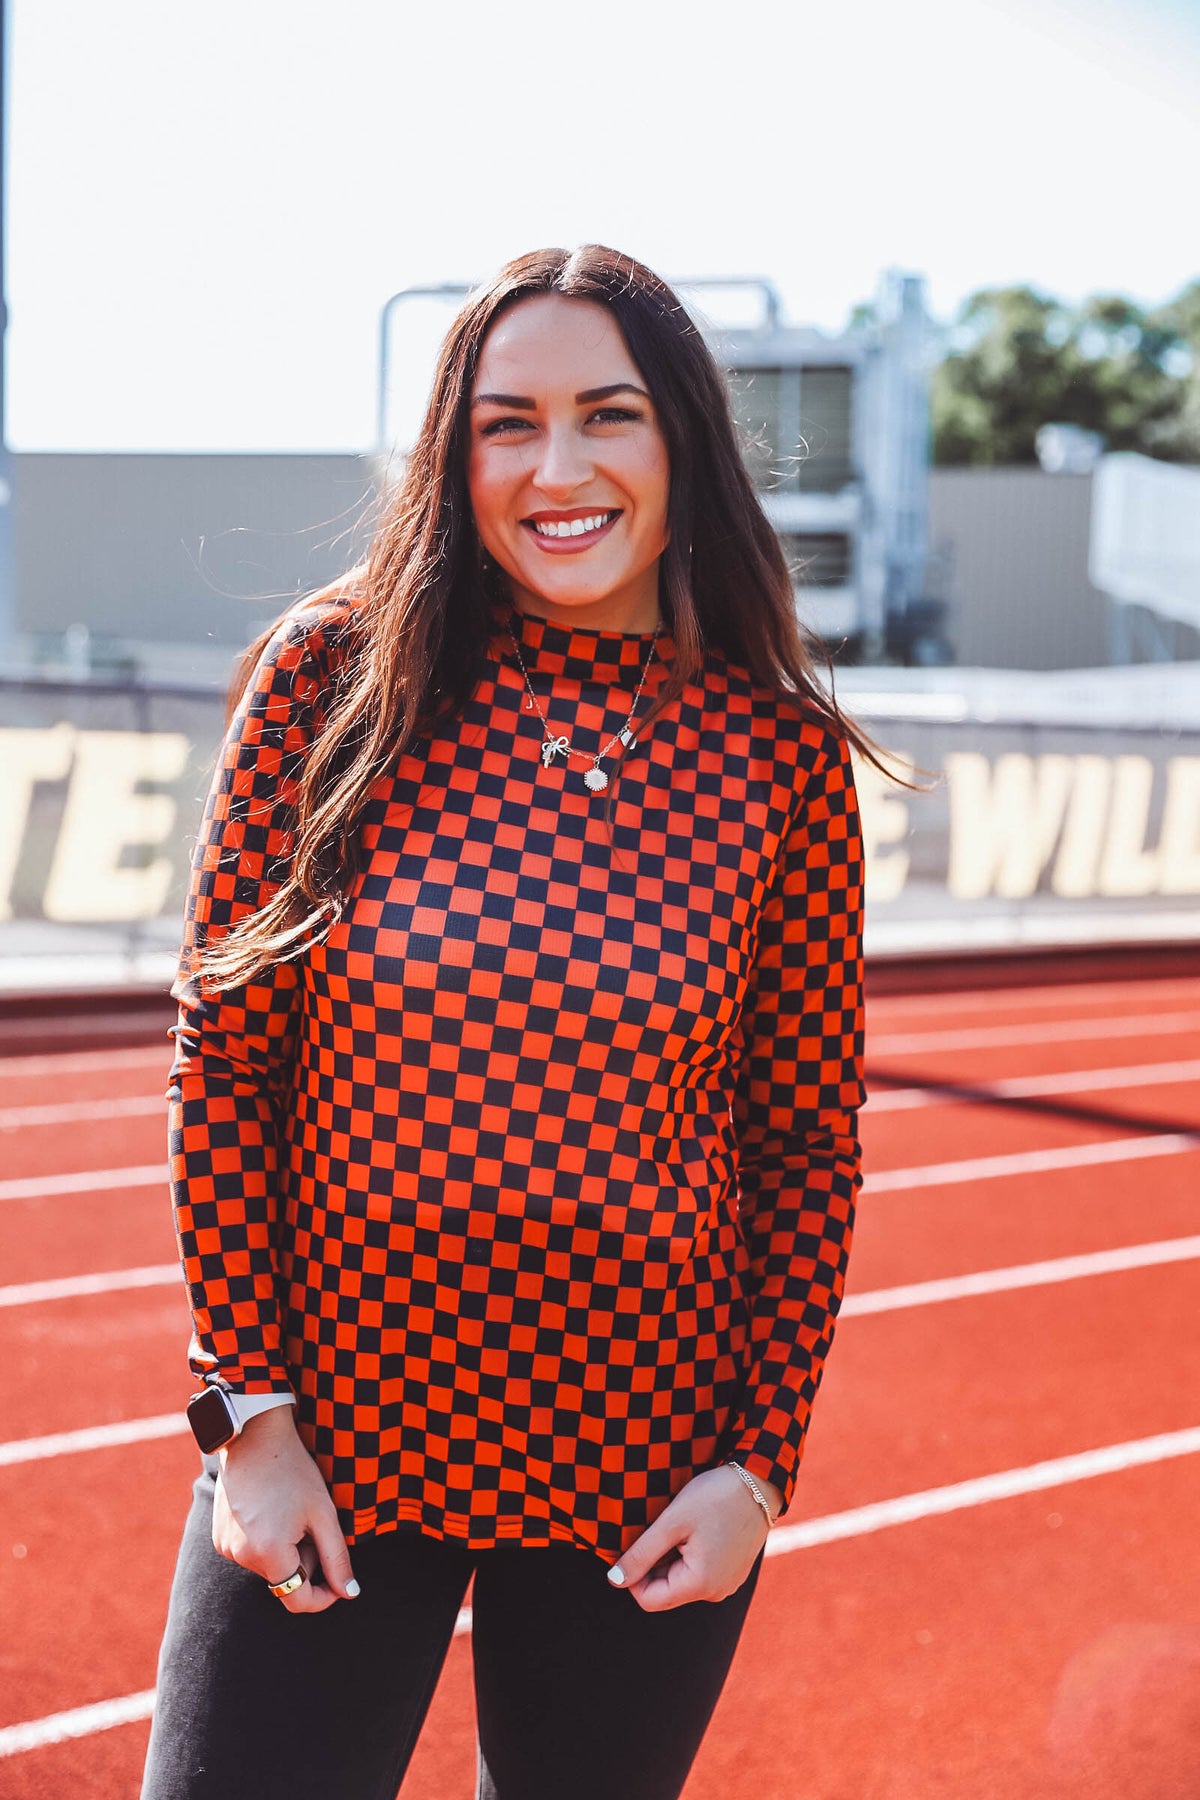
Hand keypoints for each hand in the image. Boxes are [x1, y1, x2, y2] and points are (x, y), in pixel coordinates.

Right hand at [211, 1406, 359, 1613]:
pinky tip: (272, 1510)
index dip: (323, 1598)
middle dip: (305, 1561)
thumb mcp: (323, 1514)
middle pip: (284, 1579)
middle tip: (313, 1525)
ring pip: (268, 1565)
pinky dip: (266, 1541)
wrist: (254, 1436)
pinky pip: (250, 1552)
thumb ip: (337, 1558)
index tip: (340, 1585)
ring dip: (286, 1550)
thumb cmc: (294, 1471)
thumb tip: (349, 1594)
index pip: (297, 1600)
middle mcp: (240, 1556)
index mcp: (268, 1553)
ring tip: (291, 1513)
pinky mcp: (218, 1536)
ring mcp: (225, 1547)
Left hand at [608, 1464, 781, 1612]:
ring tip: (681, 1525)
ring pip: (682, 1580)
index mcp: (701, 1585)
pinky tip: (695, 1528)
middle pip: (666, 1591)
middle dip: (654, 1564)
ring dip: (671, 1557)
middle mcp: (716, 1592)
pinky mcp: (733, 1572)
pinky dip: (689, 1555)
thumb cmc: (715, 1497)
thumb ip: (641, 1554)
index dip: (632, 1576)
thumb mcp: (672, 1522)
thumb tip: (614, 1580)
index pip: (649, 1600)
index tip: (633, 1544)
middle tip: (659, 1528)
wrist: (760, 1480)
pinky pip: (700, 1572)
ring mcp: (727, 1583)